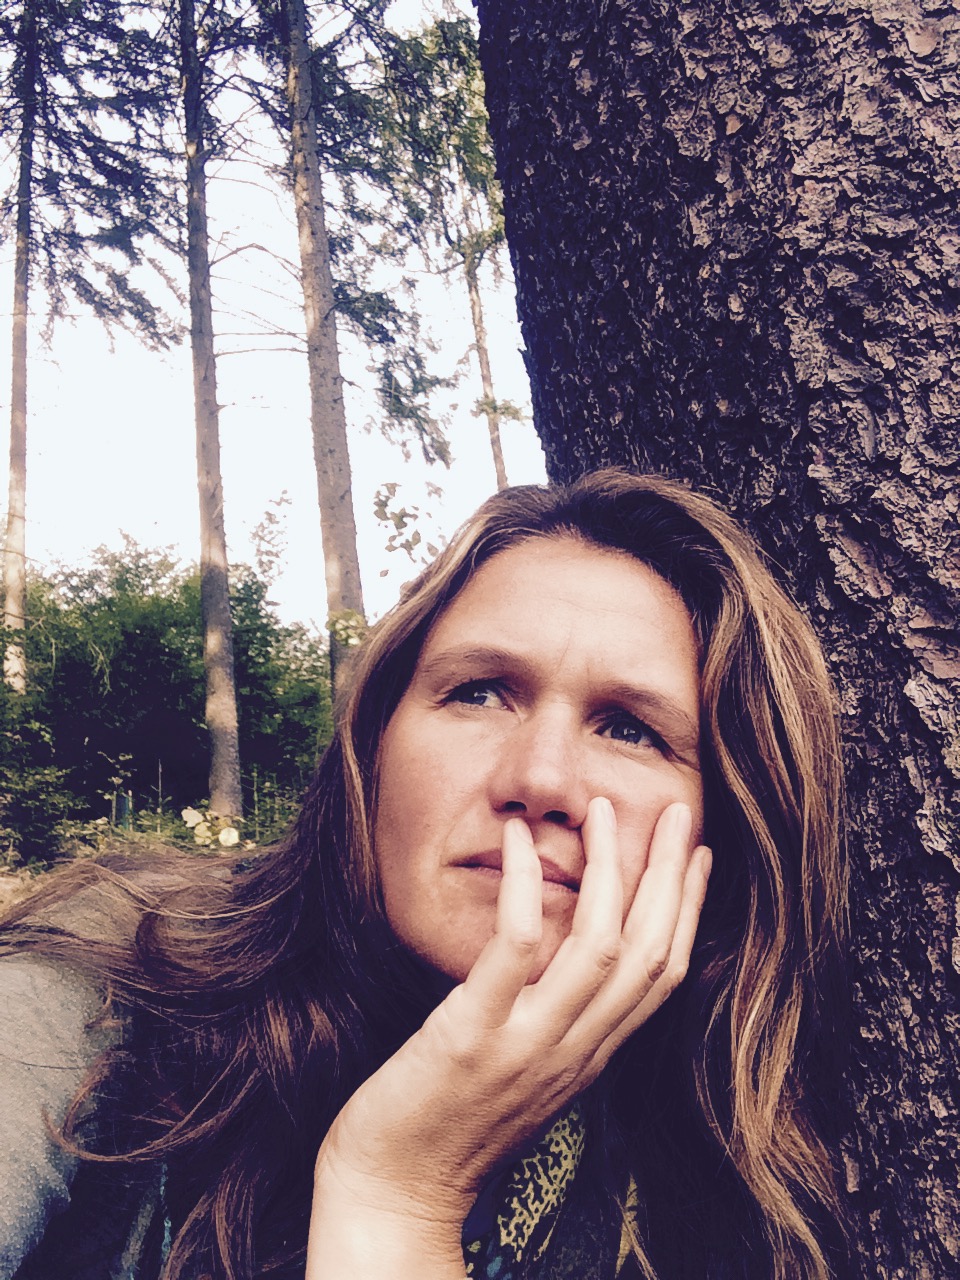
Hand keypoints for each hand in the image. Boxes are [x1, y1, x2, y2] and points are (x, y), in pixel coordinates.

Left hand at [306, 797, 710, 1276]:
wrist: (393, 1192)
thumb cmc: (449, 1124)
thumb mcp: (525, 1073)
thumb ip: (555, 1022)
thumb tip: (564, 959)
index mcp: (589, 1057)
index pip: (661, 977)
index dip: (687, 912)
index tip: (696, 857)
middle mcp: (573, 1053)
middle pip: (646, 955)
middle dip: (669, 878)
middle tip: (678, 813)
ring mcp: (527, 1047)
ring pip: (599, 948)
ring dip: (610, 872)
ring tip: (603, 811)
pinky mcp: (472, 1037)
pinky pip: (515, 950)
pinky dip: (525, 889)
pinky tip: (517, 841)